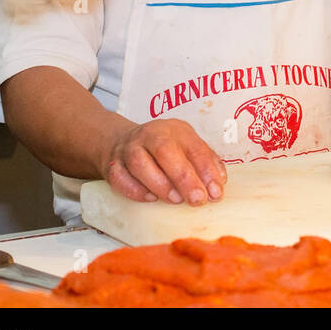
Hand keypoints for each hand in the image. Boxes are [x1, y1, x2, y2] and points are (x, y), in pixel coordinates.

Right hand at [101, 118, 227, 205]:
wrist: (119, 141)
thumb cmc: (161, 148)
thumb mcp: (186, 146)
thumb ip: (204, 161)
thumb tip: (218, 183)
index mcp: (175, 129)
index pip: (194, 146)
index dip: (206, 170)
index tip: (215, 191)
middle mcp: (151, 135)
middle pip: (166, 151)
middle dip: (184, 178)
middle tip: (197, 199)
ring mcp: (129, 149)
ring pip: (141, 164)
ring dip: (161, 185)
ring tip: (176, 200)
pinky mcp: (113, 165)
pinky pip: (120, 178)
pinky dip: (136, 191)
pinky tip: (151, 198)